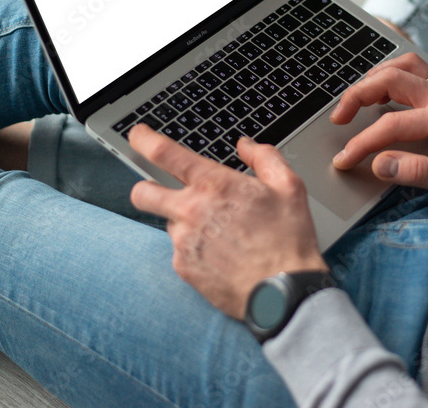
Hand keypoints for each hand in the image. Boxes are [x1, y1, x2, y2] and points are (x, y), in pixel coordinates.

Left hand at [128, 125, 327, 319]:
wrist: (283, 292)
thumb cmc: (288, 240)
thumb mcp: (289, 186)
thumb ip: (264, 157)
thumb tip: (245, 145)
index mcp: (214, 185)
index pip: (164, 153)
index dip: (144, 139)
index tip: (138, 135)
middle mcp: (191, 211)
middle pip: (142, 192)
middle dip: (145, 187)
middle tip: (162, 191)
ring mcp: (184, 241)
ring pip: (167, 223)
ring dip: (183, 222)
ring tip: (218, 233)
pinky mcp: (183, 268)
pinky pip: (179, 250)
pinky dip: (194, 249)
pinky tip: (220, 254)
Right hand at [330, 54, 427, 206]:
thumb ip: (418, 172)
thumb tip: (380, 165)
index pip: (391, 125)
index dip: (362, 143)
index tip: (344, 160)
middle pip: (390, 79)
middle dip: (357, 96)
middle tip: (337, 119)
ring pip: (402, 66)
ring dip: (373, 78)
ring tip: (353, 100)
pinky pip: (413, 71)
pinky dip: (390, 75)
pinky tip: (379, 91)